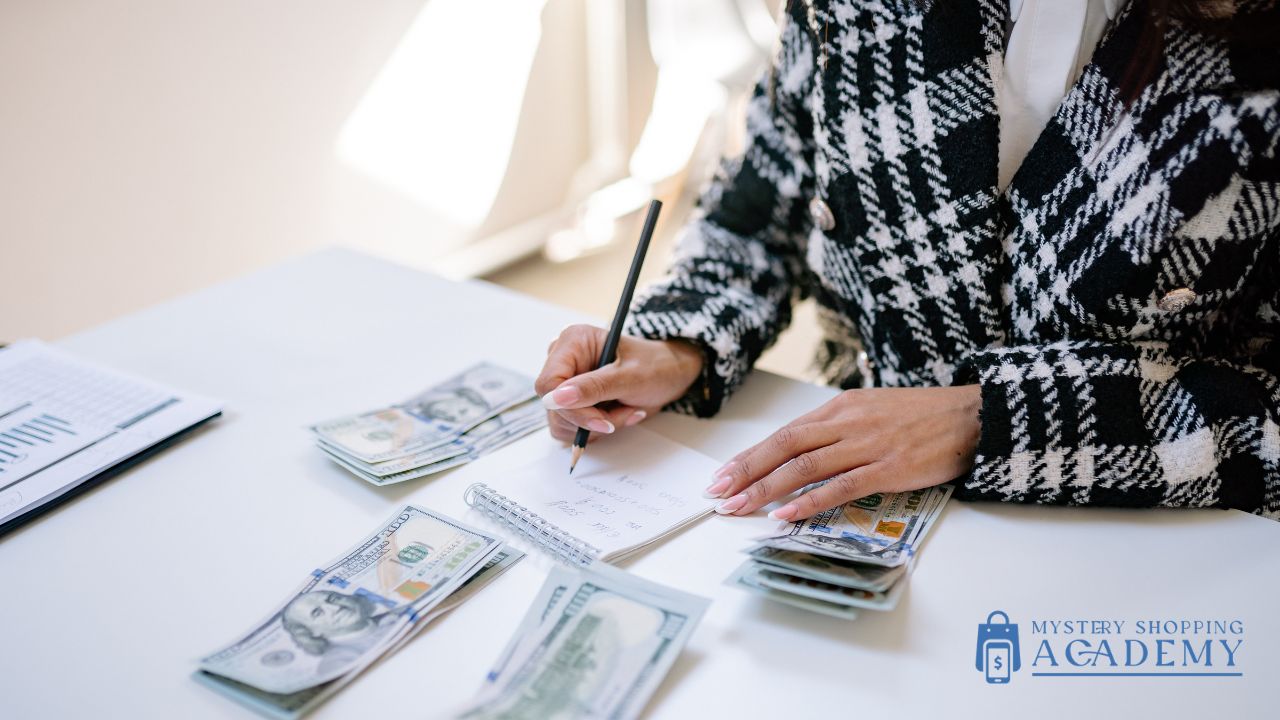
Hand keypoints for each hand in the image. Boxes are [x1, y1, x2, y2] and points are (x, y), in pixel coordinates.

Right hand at [535, 325, 703, 442]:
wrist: (671, 374)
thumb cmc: (656, 366)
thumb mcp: (629, 377)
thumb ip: (593, 387)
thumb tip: (557, 398)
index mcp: (573, 341)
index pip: (548, 384)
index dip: (570, 407)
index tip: (601, 420)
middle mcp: (564, 360)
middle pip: (553, 406)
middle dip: (590, 417)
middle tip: (623, 413)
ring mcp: (566, 382)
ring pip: (561, 421)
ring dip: (595, 425)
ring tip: (624, 411)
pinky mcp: (572, 401)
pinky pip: (569, 428)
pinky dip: (594, 429)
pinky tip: (617, 415)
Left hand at [705, 385, 980, 519]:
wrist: (973, 415)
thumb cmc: (924, 416)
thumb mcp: (873, 410)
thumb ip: (839, 428)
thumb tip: (804, 450)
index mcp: (841, 407)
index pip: (785, 432)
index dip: (751, 455)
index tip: (724, 474)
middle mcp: (848, 422)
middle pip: (785, 446)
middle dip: (747, 470)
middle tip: (718, 493)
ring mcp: (868, 444)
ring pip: (804, 466)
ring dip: (767, 489)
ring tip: (740, 507)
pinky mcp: (889, 467)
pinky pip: (841, 486)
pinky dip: (810, 501)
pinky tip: (785, 515)